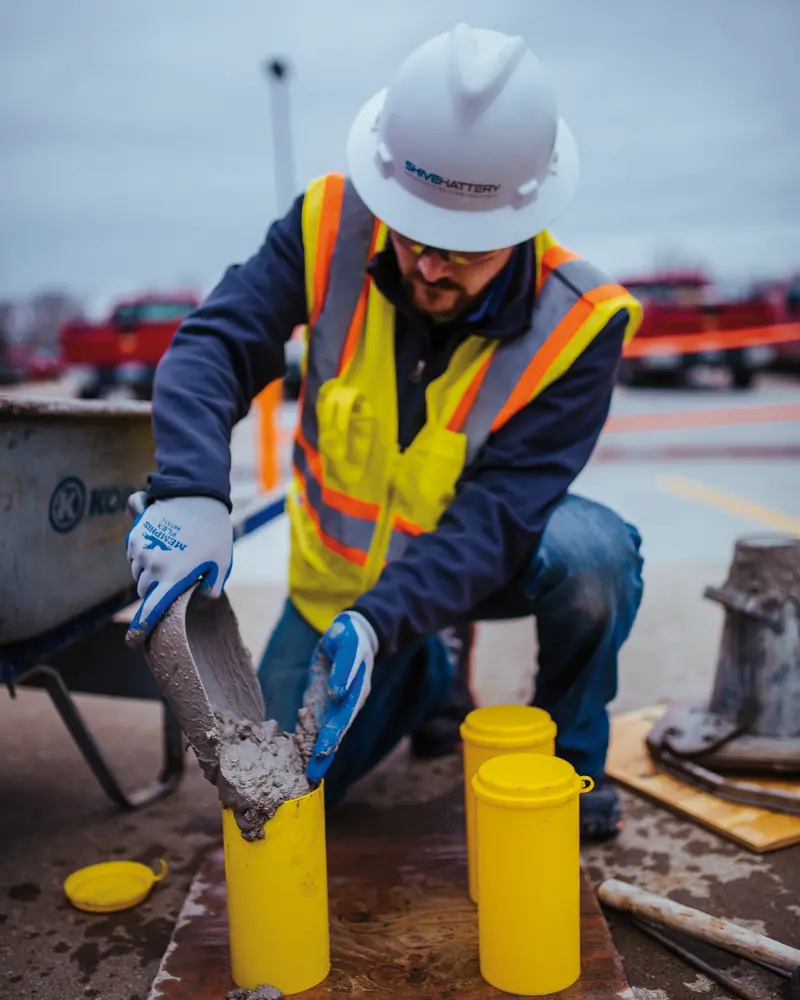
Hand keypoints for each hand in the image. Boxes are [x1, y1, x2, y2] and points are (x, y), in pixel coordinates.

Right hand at [125, 491, 232, 644]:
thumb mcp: (222, 564)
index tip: (133, 642)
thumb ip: (211, 590)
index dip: (141, 630)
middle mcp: (152, 567)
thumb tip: (197, 603)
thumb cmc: (213, 532)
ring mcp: (140, 551)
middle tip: (174, 580)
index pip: (151, 612)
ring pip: (139, 574)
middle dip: (155, 593)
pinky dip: (145, 557)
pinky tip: (164, 546)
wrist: (195, 494)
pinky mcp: (135, 537)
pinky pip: (135, 556)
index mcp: (173, 578)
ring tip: (173, 558)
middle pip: (145, 592)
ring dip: (150, 574)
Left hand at [306, 611, 378, 783]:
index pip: (342, 715)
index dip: (332, 734)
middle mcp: (350, 702)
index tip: (322, 751)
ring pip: (331, 733)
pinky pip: (322, 725)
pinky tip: (307, 759)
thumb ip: (344, 666)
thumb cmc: (348, 637)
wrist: (355, 636)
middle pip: (337, 731)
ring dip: (321, 754)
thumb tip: (337, 693)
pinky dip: (314, 742)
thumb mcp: (346, 643)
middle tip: (313, 775)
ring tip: (311, 776)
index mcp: (356, 689)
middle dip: (325, 753)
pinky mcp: (329, 703)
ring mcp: (341, 705)